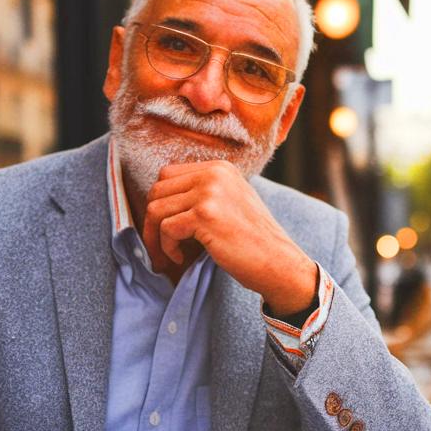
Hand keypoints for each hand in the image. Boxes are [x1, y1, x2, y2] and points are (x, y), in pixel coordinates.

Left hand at [142, 161, 316, 315]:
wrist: (278, 262)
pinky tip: (182, 257)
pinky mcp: (205, 215)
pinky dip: (167, 248)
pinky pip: (166, 228)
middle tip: (159, 245)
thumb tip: (160, 200)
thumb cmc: (252, 241)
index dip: (160, 202)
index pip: (168, 175)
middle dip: (151, 220)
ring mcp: (210, 192)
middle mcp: (215, 173)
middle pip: (158, 190)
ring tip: (169, 254)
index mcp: (220, 168)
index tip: (163, 227)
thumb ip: (203, 193)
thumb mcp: (231, 202)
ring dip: (156, 237)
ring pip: (156, 209)